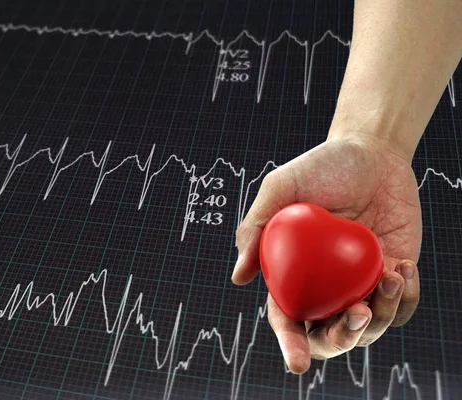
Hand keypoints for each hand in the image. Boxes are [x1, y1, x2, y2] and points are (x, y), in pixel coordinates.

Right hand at [232, 134, 421, 373]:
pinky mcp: (392, 276)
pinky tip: (402, 268)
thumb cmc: (320, 167)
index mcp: (293, 273)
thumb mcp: (280, 187)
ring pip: (368, 329)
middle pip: (328, 336)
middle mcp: (325, 286)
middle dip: (341, 340)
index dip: (291, 344)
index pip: (287, 318)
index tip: (298, 363)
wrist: (372, 152)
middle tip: (353, 316)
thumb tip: (239, 278)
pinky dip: (403, 299)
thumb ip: (255, 227)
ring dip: (380, 315)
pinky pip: (400, 308)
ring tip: (388, 275)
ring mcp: (359, 284)